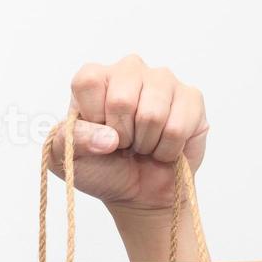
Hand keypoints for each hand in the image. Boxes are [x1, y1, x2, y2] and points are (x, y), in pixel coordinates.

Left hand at [46, 54, 208, 217]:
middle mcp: (129, 70)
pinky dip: (166, 150)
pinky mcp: (191, 98)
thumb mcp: (69, 159)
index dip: (93, 118)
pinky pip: (177, 128)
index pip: (87, 82)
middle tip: (123, 143)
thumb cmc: (101, 168)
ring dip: (144, 144)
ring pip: (152, 115)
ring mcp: (163, 80)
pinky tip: (162, 147)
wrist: (137, 192)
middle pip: (121, 100)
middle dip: (121, 135)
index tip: (97, 133)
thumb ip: (72, 140)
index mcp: (94, 77)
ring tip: (141, 144)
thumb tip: (108, 138)